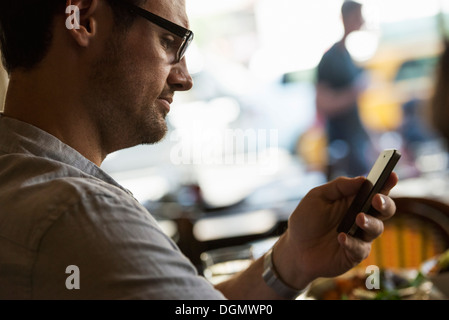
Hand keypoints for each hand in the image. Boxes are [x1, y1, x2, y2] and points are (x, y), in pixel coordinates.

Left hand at [273, 173, 397, 289]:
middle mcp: (362, 217)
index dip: (386, 182)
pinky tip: (341, 237)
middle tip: (376, 199)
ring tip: (358, 218)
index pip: (376, 190)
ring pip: (377, 229)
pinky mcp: (354, 254)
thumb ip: (339, 186)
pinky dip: (352, 242)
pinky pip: (360, 249)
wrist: (294, 248)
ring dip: (369, 222)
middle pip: (385, 210)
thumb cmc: (306, 219)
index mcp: (354, 200)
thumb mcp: (318, 196)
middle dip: (385, 203)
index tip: (391, 175)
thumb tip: (363, 179)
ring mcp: (360, 237)